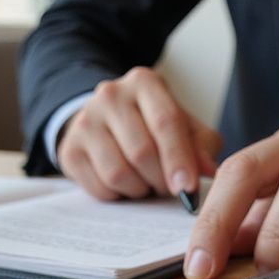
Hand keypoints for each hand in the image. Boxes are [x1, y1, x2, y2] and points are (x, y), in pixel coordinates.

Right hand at [57, 67, 221, 199]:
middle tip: (169, 188)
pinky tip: (125, 184)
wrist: (106, 123)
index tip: (189, 189)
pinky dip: (118, 196)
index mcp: (144, 82)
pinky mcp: (70, 150)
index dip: (179, 159)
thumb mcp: (184, 128)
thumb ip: (201, 146)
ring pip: (118, 174)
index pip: (165, 122)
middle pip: (141, 152)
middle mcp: (110, 95)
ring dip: (140, 190)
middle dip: (161, 180)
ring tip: (146, 182)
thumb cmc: (153, 126)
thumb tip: (209, 171)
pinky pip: (99, 187)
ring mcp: (85, 122)